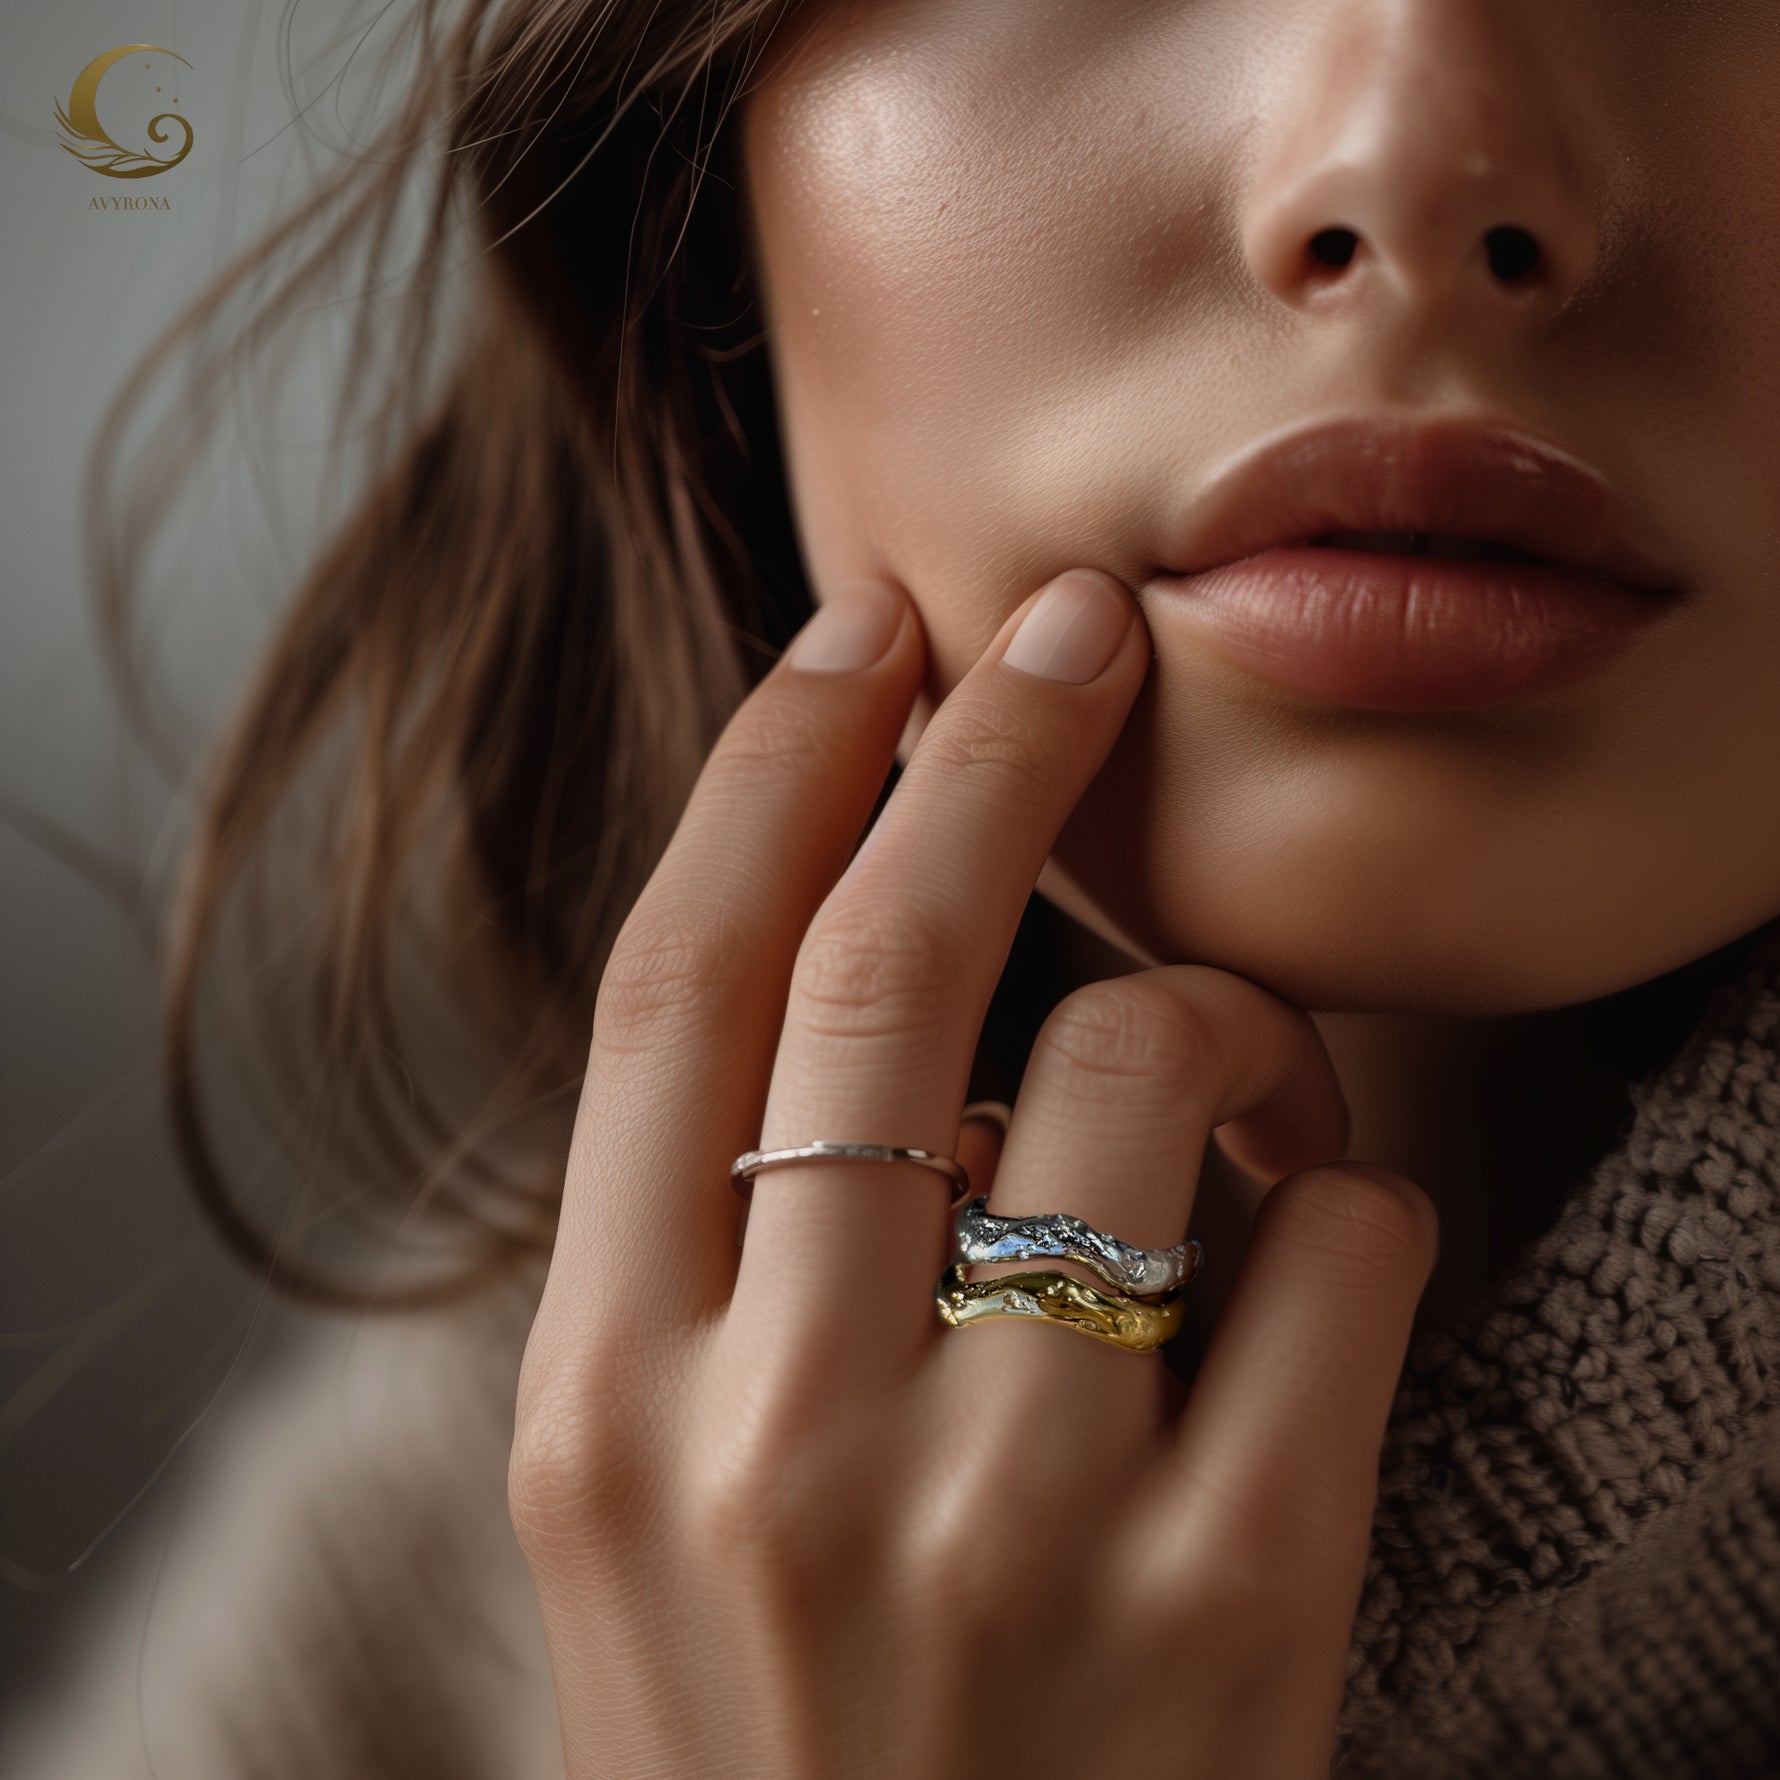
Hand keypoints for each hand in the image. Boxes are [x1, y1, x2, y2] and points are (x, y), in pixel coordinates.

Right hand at [509, 570, 1437, 1778]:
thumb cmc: (776, 1740)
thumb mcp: (650, 1507)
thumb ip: (717, 1255)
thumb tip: (895, 989)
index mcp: (603, 1402)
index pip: (677, 985)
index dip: (773, 768)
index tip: (860, 633)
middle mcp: (776, 1446)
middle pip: (891, 967)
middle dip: (994, 741)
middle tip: (1069, 627)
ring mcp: (1006, 1532)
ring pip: (1155, 1072)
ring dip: (1230, 1024)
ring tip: (1243, 1087)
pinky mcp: (1235, 1620)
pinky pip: (1347, 1254)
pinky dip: (1360, 1205)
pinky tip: (1319, 1276)